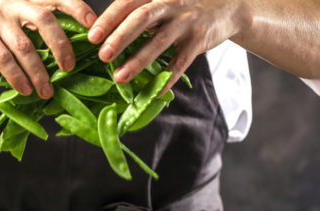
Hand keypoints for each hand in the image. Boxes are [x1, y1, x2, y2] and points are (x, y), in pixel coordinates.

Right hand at [0, 0, 96, 97]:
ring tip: (46, 92)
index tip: (94, 27)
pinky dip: (17, 77)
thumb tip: (64, 58)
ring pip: (24, 46)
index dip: (78, 9)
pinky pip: (3, 58)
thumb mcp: (11, 21)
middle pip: (45, 20)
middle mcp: (13, 2)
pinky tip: (25, 89)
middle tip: (69, 69)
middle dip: (61, 46)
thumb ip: (32, 30)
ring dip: (38, 73)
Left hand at [87, 0, 243, 91]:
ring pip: (159, 42)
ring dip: (138, 61)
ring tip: (119, 77)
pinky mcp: (200, 40)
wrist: (227, 6)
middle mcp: (170, 3)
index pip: (128, 3)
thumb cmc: (182, 8)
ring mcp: (186, 21)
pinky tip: (155, 92)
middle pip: (142, 18)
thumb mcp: (161, 2)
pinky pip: (180, 62)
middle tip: (102, 56)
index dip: (109, 19)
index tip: (92, 36)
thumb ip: (138, 15)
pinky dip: (167, 78)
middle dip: (120, 37)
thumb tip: (104, 39)